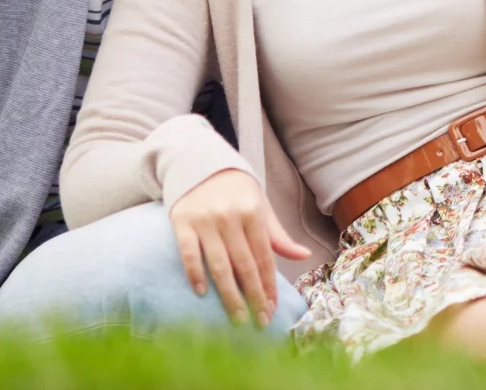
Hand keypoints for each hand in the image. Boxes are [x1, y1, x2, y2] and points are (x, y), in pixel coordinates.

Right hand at [167, 168, 309, 326]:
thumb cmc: (235, 190)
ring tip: (237, 317)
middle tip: (258, 322)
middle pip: (244, 265)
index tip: (271, 308)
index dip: (268, 285)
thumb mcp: (260, 206)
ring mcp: (205, 220)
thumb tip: (303, 255)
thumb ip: (277, 235)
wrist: (199, 163)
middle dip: (253, 297)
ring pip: (220, 265)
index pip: (264, 257)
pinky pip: (189, 252)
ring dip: (229, 295)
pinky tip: (202, 293)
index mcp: (253, 213)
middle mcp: (230, 217)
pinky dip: (195, 273)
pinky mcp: (182, 221)